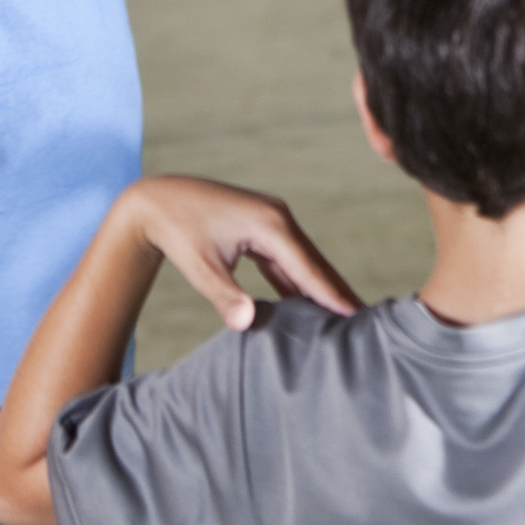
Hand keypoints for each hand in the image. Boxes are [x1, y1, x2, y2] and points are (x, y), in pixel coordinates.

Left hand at [111, 176, 359, 330]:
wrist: (157, 200)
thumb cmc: (177, 232)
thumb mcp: (199, 267)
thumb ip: (224, 296)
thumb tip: (247, 323)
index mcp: (270, 225)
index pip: (310, 269)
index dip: (334, 295)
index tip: (358, 317)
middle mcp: (279, 218)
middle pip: (316, 264)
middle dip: (339, 293)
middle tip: (367, 324)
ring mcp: (273, 221)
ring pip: (304, 262)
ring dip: (322, 288)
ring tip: (346, 318)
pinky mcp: (264, 228)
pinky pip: (288, 260)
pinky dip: (301, 281)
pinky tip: (312, 304)